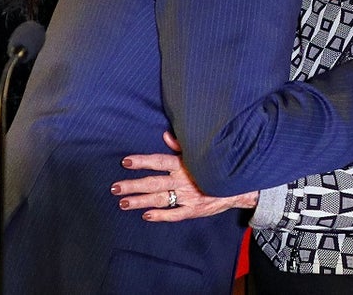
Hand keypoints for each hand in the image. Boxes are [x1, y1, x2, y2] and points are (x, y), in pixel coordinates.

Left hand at [112, 132, 257, 220]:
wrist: (237, 187)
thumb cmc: (213, 167)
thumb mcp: (198, 154)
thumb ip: (180, 147)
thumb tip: (165, 136)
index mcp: (182, 165)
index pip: (158, 161)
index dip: (142, 162)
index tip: (125, 162)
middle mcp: (182, 181)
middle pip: (153, 183)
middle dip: (132, 186)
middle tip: (115, 188)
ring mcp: (187, 197)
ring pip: (160, 199)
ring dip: (140, 201)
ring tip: (123, 203)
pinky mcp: (193, 210)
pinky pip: (174, 214)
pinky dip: (160, 216)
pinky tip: (146, 216)